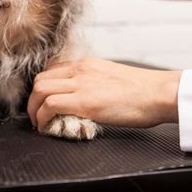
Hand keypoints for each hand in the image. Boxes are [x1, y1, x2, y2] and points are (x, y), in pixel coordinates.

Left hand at [27, 58, 180, 131]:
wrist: (158, 93)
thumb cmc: (142, 91)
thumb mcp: (111, 77)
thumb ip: (93, 82)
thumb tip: (83, 97)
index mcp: (86, 64)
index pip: (51, 72)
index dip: (42, 89)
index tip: (43, 103)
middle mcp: (80, 70)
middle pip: (40, 80)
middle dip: (33, 100)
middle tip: (37, 115)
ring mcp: (81, 84)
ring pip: (40, 90)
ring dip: (34, 110)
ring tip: (40, 124)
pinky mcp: (85, 101)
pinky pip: (50, 106)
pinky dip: (43, 118)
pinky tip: (47, 127)